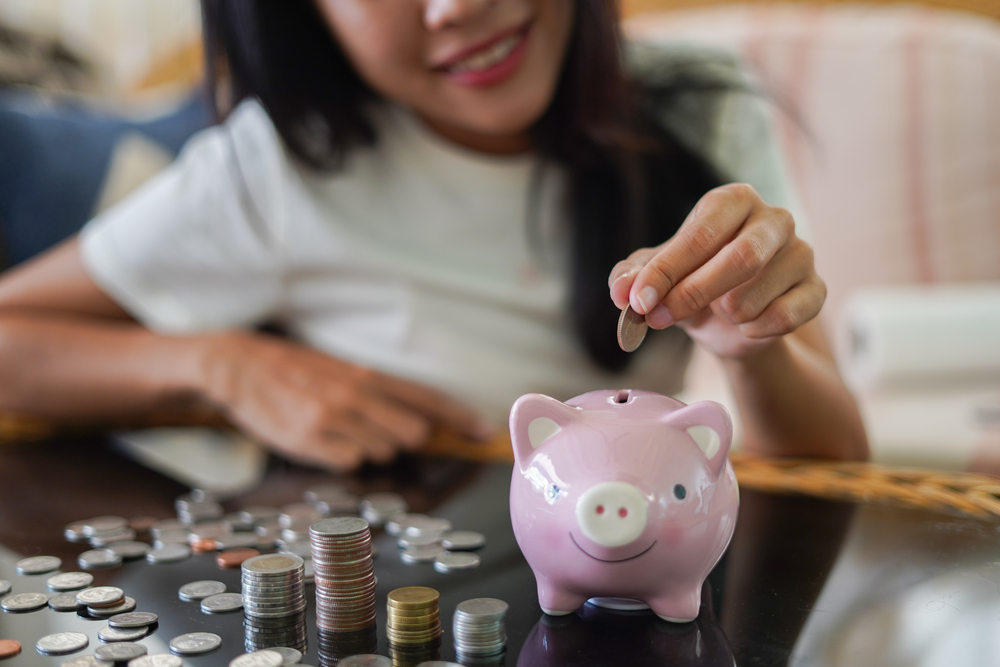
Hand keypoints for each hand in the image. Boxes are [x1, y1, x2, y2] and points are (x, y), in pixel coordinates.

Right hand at [201, 331, 487, 469]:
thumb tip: (420, 419)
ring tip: (340, 429)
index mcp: (368, 375)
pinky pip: (349, 463)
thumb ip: (380, 391)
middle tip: (378, 430)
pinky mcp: (311, 441)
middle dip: (405, 439)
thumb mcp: (343, 370)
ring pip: (381, 452)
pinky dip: (342, 458)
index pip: (428, 397)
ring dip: (369, 448)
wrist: (241, 366)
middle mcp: (356, 395)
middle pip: (413, 434)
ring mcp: (334, 419)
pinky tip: (322, 440)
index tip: (483, 432)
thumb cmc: (296, 370)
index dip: (460, 417)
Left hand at [608, 184, 824, 358]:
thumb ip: (632, 278)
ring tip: (718, 312)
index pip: (700, 234)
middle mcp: (774, 218)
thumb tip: (621, 291)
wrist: (732, 323)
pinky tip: (747, 326)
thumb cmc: (691, 282)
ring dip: (724, 316)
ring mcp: (802, 252)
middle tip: (659, 318)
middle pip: (741, 259)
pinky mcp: (816, 288)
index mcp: (731, 201)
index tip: (639, 301)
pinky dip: (755, 331)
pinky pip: (786, 318)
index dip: (666, 271)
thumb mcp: (655, 278)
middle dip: (692, 296)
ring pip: (757, 296)